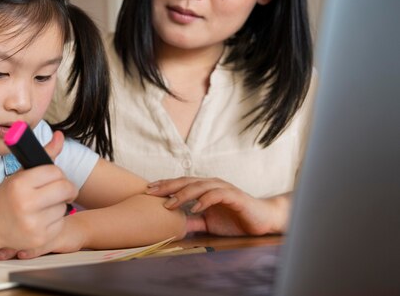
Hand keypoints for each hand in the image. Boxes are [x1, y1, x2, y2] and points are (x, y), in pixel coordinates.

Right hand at [0, 131, 77, 254]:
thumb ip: (44, 155)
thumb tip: (61, 136)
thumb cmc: (6, 196)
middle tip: (60, 190)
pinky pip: (61, 224)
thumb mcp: (21, 174)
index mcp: (20, 184)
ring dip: (59, 205)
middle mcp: (26, 204)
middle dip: (66, 188)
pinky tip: (42, 219)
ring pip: (64, 207)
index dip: (56, 174)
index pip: (55, 171)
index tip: (53, 178)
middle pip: (65, 188)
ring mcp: (33, 224)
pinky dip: (56, 221)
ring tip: (44, 207)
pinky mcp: (39, 239)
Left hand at [146, 177, 288, 235]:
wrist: (263, 220)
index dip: (164, 186)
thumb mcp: (209, 222)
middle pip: (186, 181)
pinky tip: (195, 207)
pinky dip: (205, 200)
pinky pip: (217, 195)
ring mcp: (223, 188)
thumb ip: (194, 221)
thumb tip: (175, 226)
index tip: (147, 191)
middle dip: (167, 186)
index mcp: (204, 189)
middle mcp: (211, 185)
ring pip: (199, 186)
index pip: (180, 184)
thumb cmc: (236, 219)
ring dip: (183, 194)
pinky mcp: (234, 196)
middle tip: (150, 192)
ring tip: (169, 203)